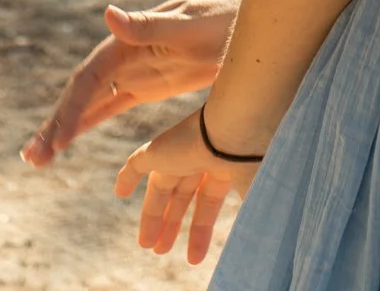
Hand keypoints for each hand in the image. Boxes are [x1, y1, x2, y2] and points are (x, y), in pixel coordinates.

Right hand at [20, 0, 240, 167]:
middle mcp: (125, 54)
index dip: (70, 109)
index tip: (56, 143)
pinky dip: (86, 123)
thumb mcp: (189, 25)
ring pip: (90, 102)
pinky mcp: (147, 84)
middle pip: (82, 92)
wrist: (249, 20)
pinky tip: (66, 142)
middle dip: (56, 124)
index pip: (89, 79)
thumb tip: (107, 13)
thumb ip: (149, 25)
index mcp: (128, 40)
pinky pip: (109, 106)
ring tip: (36, 159)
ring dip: (64, 128)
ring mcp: (134, 70)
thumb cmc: (221, 19)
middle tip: (31, 159)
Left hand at [114, 105, 261, 263]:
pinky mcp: (160, 149)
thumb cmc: (256, 158)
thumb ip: (253, 221)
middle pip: (183, 196)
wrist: (241, 122)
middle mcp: (204, 157)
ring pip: (161, 186)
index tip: (193, 258)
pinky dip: (127, 176)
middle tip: (161, 250)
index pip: (208, 203)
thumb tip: (256, 251)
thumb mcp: (259, 195)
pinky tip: (119, 193)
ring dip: (152, 215)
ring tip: (146, 244)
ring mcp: (181, 151)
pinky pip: (138, 162)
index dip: (200, 231)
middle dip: (173, 223)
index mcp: (228, 166)